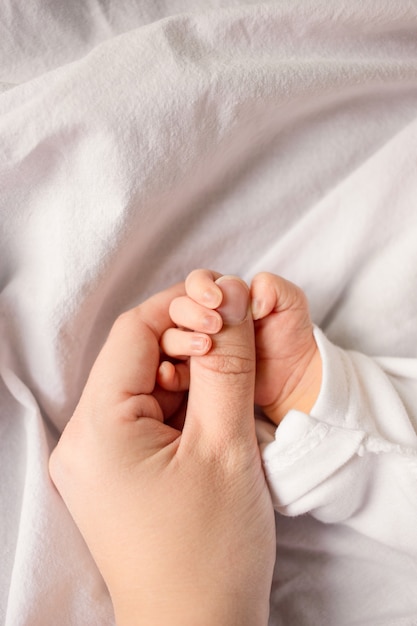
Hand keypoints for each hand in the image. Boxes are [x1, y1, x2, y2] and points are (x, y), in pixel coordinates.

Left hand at [49, 278, 275, 625]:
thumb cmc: (211, 552)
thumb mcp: (226, 446)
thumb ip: (228, 363)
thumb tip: (231, 297)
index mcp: (97, 428)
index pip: (134, 332)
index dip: (184, 308)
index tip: (230, 309)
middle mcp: (83, 440)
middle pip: (137, 357)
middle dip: (190, 343)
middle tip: (238, 350)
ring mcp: (96, 459)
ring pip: (145, 385)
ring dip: (191, 375)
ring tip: (230, 393)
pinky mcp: (115, 473)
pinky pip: (147, 416)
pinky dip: (183, 405)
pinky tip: (213, 417)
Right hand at [159, 269, 321, 425]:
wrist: (295, 377)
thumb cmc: (291, 334)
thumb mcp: (291, 303)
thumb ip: (271, 287)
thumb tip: (239, 294)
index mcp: (223, 296)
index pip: (198, 282)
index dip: (201, 286)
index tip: (216, 300)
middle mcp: (204, 319)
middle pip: (179, 308)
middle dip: (190, 313)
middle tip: (214, 326)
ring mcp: (196, 348)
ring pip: (170, 339)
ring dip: (178, 342)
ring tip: (205, 349)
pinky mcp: (194, 377)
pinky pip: (171, 374)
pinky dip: (167, 374)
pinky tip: (170, 375)